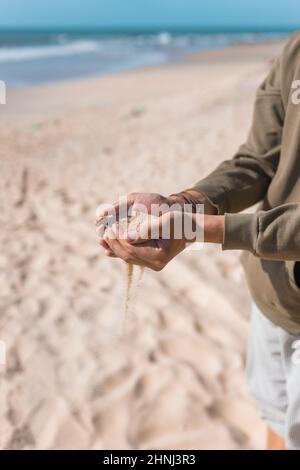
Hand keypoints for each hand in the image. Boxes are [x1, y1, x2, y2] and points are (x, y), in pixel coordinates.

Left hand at [96, 190, 215, 256]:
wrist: (191, 228)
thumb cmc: (180, 221)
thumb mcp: (165, 221)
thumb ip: (147, 230)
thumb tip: (126, 237)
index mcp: (159, 256)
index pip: (131, 248)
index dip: (118, 239)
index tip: (109, 227)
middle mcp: (156, 264)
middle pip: (128, 255)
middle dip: (114, 244)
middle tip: (103, 232)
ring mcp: (154, 265)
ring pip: (129, 257)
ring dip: (114, 248)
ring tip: (101, 240)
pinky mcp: (152, 261)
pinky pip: (132, 257)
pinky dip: (121, 252)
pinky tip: (108, 250)